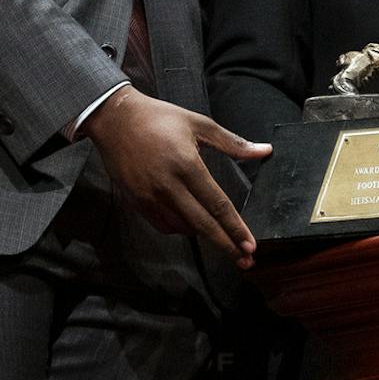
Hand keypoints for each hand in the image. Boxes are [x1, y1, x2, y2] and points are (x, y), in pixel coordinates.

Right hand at [81, 86, 271, 266]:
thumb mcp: (199, 123)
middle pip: (202, 225)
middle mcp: (167, 186)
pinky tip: (192, 224)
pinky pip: (163, 224)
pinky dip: (180, 228)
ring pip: (182, 227)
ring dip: (203, 235)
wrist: (113, 118)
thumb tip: (265, 151)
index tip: (250, 246)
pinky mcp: (136, 201)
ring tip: (221, 237)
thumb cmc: (159, 117)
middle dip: (226, 245)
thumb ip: (232, 142)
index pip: (217, 204)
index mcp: (186, 165)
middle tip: (246, 262)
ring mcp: (149, 196)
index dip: (235, 228)